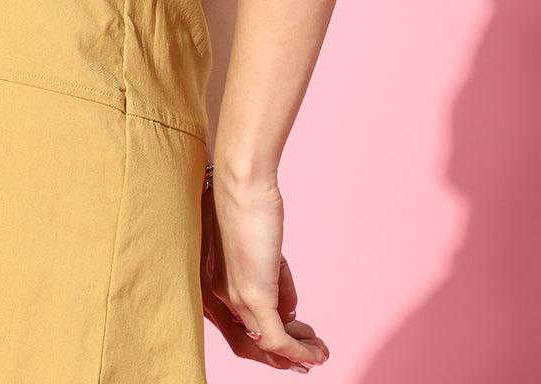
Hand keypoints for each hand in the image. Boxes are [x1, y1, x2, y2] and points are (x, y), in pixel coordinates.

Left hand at [200, 168, 328, 371]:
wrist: (240, 183)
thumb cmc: (249, 201)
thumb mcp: (263, 246)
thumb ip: (274, 278)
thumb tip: (290, 310)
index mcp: (220, 280)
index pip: (243, 321)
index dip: (268, 337)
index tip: (296, 337)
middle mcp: (223, 295)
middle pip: (252, 342)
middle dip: (284, 355)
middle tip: (309, 358)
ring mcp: (237, 297)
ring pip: (267, 345)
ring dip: (297, 355)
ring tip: (320, 354)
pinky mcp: (255, 295)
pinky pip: (278, 340)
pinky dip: (300, 352)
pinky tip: (318, 353)